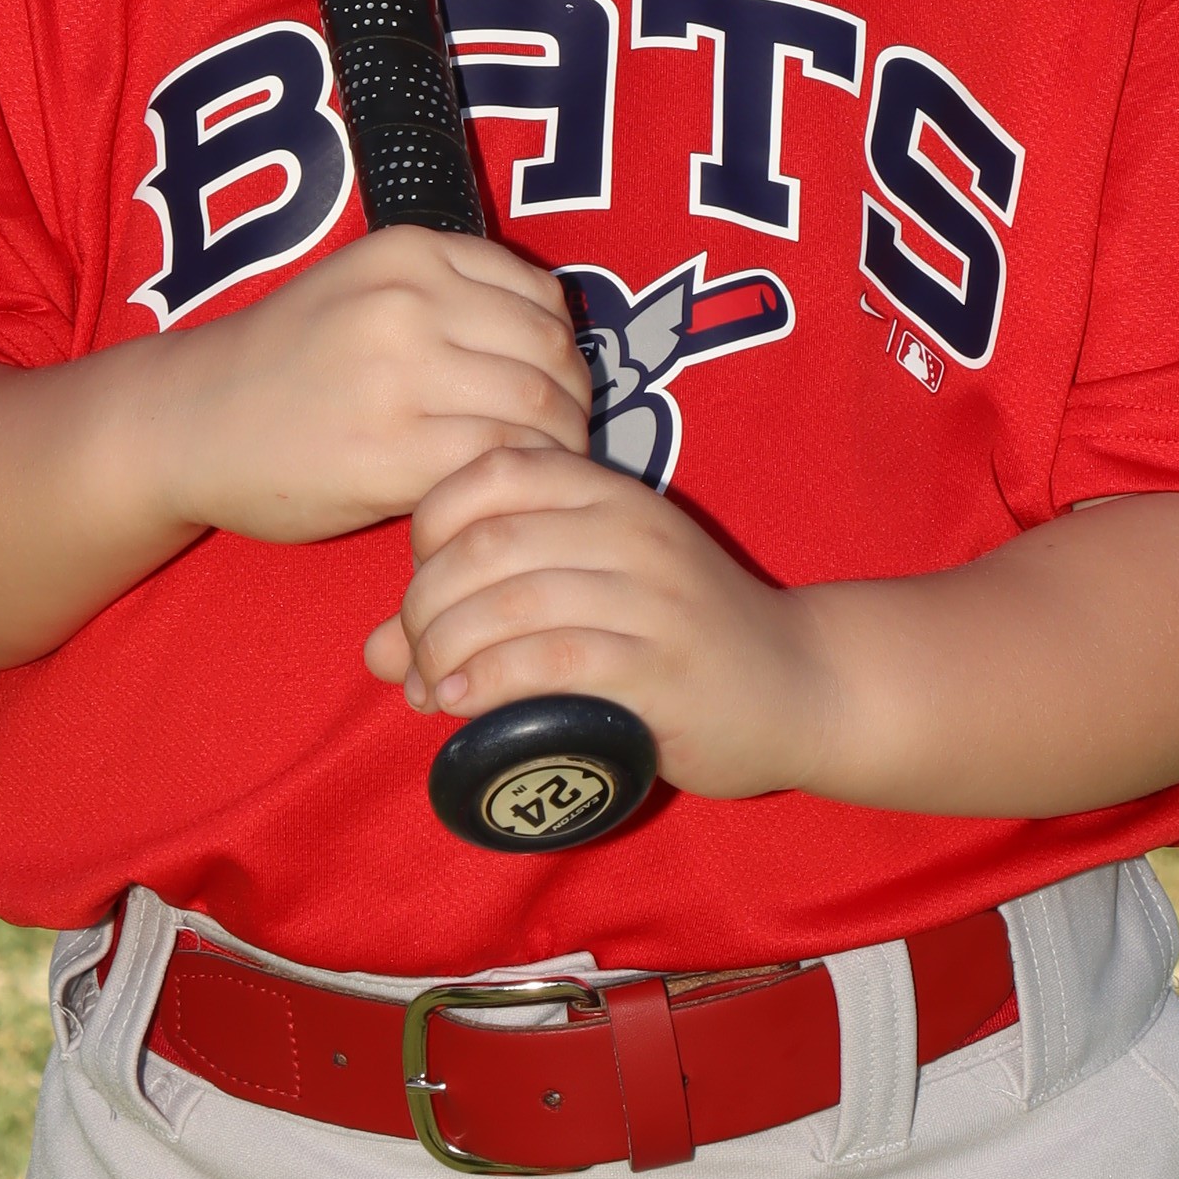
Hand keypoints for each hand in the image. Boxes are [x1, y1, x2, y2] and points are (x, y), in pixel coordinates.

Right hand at [154, 228, 591, 549]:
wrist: (188, 422)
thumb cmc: (285, 364)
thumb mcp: (365, 288)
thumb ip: (451, 297)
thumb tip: (559, 344)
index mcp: (410, 252)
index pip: (541, 296)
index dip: (562, 350)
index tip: (550, 388)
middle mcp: (409, 302)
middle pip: (551, 355)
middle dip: (571, 405)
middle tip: (557, 443)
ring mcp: (399, 377)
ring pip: (538, 411)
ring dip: (555, 450)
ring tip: (532, 473)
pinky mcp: (390, 453)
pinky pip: (497, 464)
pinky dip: (514, 483)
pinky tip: (492, 496)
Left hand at [363, 441, 834, 803]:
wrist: (801, 683)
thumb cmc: (679, 637)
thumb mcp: (589, 595)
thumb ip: (486, 607)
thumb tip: (377, 651)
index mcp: (607, 491)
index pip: (488, 472)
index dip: (428, 527)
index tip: (422, 585)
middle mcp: (627, 529)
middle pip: (484, 544)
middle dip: (424, 605)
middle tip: (414, 658)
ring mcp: (649, 597)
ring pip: (510, 602)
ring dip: (447, 651)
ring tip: (433, 690)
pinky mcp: (662, 667)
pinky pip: (554, 660)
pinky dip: (491, 682)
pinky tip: (463, 705)